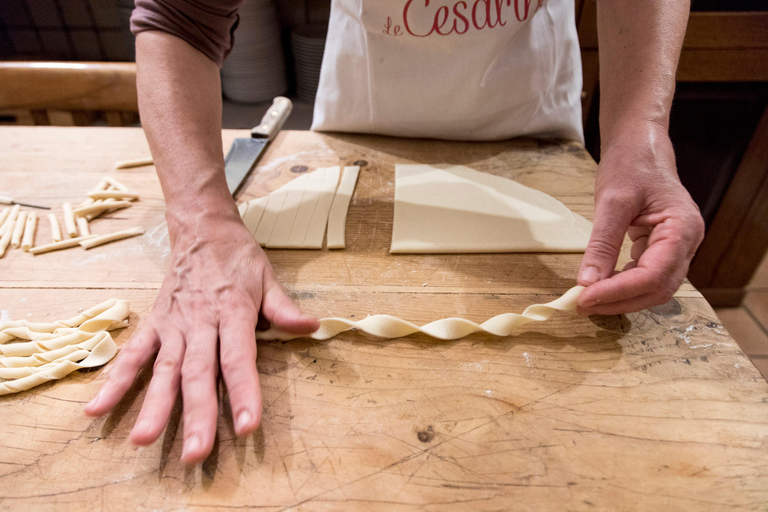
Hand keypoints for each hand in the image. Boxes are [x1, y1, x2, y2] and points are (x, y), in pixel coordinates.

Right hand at [84, 212, 318, 462]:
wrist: (201, 228)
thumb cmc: (237, 257)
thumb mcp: (268, 277)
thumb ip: (284, 308)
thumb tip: (312, 327)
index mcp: (233, 311)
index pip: (238, 358)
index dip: (243, 392)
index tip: (246, 425)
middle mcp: (200, 321)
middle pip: (198, 372)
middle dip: (196, 414)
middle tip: (195, 453)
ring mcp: (173, 324)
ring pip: (163, 369)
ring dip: (153, 405)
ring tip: (142, 439)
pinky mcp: (154, 323)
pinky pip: (133, 354)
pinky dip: (116, 380)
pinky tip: (98, 409)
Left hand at [577, 122, 704, 314]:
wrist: (640, 145)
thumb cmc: (632, 164)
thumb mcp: (612, 201)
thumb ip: (602, 244)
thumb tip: (587, 282)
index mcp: (683, 229)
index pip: (654, 275)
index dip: (619, 292)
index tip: (585, 298)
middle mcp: (687, 242)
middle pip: (658, 289)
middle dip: (619, 301)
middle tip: (582, 305)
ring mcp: (677, 247)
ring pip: (654, 287)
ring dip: (621, 298)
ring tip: (587, 299)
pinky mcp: (663, 248)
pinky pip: (647, 276)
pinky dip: (623, 285)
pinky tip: (600, 285)